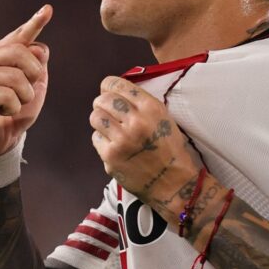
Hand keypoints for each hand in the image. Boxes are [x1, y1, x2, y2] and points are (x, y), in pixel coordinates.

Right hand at [0, 5, 51, 156]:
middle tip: (26, 92)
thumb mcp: (34, 86)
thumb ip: (37, 66)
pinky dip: (12, 108)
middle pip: (20, 52)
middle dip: (33, 74)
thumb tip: (40, 48)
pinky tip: (1, 112)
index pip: (20, 37)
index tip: (48, 10)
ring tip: (13, 105)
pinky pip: (8, 96)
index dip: (34, 23)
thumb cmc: (16, 110)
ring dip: (24, 97)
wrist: (0, 139)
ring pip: (16, 78)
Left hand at [89, 76, 198, 206]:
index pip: (118, 85)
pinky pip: (96, 138)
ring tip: (109, 127)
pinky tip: (114, 145)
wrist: (173, 182)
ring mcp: (121, 140)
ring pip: (95, 117)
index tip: (107, 90)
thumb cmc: (170, 150)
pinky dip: (102, 140)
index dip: (108, 86)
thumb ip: (141, 104)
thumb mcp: (163, 118)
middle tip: (106, 110)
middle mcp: (135, 122)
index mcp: (151, 108)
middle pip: (103, 100)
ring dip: (100, 120)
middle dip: (102, 103)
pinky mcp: (111, 157)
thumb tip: (114, 92)